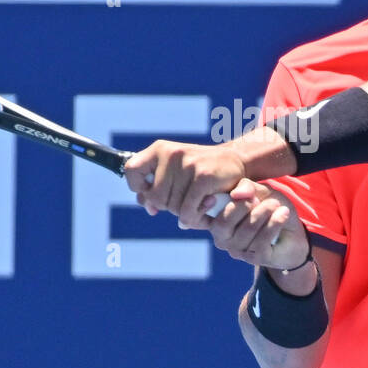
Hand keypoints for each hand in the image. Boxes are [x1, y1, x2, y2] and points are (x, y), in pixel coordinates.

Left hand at [122, 140, 246, 228]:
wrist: (236, 162)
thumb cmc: (201, 171)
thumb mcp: (176, 174)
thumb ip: (156, 189)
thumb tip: (148, 207)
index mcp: (160, 149)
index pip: (132, 170)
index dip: (138, 188)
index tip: (152, 194)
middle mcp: (172, 153)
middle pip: (155, 198)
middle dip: (169, 207)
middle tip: (185, 204)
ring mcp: (188, 164)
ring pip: (172, 207)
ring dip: (185, 215)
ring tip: (197, 208)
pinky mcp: (203, 176)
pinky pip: (188, 211)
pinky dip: (195, 218)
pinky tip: (203, 212)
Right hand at [206, 179, 310, 271]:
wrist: (293, 233)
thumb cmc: (270, 210)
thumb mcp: (260, 192)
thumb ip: (247, 187)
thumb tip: (236, 194)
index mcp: (217, 220)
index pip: (207, 213)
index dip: (215, 202)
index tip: (234, 192)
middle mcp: (222, 238)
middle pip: (224, 224)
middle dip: (243, 207)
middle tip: (260, 198)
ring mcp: (237, 251)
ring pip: (246, 231)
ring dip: (263, 213)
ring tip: (277, 204)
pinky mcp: (255, 259)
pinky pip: (261, 241)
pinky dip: (274, 223)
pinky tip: (283, 214)